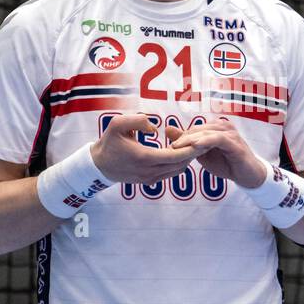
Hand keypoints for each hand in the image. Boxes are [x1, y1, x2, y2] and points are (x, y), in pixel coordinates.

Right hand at [90, 113, 211, 185]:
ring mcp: (149, 179)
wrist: (99, 165)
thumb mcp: (117, 125)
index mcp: (144, 157)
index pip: (174, 156)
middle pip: (180, 165)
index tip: (202, 141)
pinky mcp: (149, 182)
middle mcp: (149, 171)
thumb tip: (154, 127)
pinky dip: (178, 165)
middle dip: (193, 154)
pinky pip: (170, 174)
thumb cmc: (109, 143)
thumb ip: (137, 121)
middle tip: (204, 142)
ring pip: (176, 171)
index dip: (190, 149)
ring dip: (186, 160)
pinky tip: (181, 153)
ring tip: (194, 146)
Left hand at [166, 118, 267, 188]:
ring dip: (191, 139)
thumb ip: (188, 143)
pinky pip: (218, 139)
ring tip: (178, 146)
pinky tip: (195, 146)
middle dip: (184, 138)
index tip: (168, 147)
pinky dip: (206, 141)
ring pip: (207, 132)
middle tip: (171, 147)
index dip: (181, 137)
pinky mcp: (234, 143)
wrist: (248, 175)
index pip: (194, 129)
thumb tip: (168, 130)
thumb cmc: (226, 164)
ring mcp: (230, 133)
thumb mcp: (203, 154)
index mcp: (215, 127)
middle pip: (199, 129)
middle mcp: (223, 126)